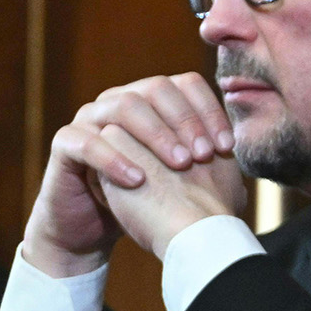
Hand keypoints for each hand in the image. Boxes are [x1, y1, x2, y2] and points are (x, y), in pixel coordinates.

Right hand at [19, 73, 237, 277]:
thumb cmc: (147, 196)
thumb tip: (244, 147)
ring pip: (123, 106)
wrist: (96, 225)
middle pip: (157, 87)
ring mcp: (90, 117)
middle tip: (204, 155)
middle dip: (186, 120)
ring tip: (179, 165)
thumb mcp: (182, 173)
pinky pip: (88, 141)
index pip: (187, 84)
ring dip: (156, 134)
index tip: (227, 147)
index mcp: (152, 100)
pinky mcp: (66, 143)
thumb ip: (207, 154)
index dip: (210, 111)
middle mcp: (121, 99)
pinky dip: (115, 159)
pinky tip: (138, 180)